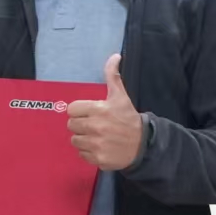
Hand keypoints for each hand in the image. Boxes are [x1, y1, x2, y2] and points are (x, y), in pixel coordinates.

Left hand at [67, 54, 145, 171]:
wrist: (143, 145)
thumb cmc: (128, 118)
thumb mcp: (121, 96)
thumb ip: (113, 76)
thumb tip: (115, 56)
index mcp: (99, 110)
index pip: (72, 109)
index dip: (79, 111)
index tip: (89, 113)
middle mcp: (96, 127)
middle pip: (72, 125)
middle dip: (81, 125)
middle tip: (94, 125)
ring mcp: (96, 144)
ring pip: (75, 140)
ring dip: (83, 139)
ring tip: (97, 137)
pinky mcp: (98, 159)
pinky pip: (82, 154)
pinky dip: (88, 152)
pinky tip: (100, 147)